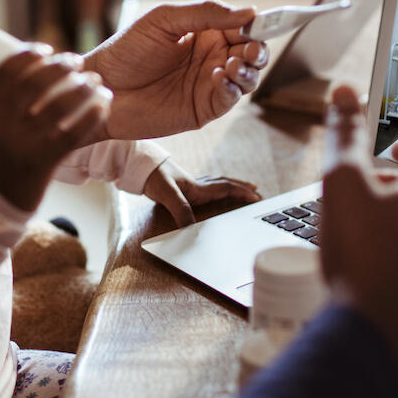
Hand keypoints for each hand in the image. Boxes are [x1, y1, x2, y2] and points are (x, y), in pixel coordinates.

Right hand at [0, 49, 108, 210]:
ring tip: (95, 81)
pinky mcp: (44, 162)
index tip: (46, 49)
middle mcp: (4, 126)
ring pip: (57, 106)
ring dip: (81, 88)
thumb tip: (26, 73)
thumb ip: (3, 104)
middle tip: (76, 61)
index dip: (28, 55)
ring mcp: (24, 144)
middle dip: (58, 66)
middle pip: (34, 83)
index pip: (6, 72)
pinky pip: (73, 133)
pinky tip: (104, 105)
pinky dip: (92, 116)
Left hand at [82, 0, 267, 139]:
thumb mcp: (164, 21)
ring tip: (232, 64)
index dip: (255, 25)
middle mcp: (211, 58)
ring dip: (248, 70)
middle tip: (250, 48)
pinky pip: (229, 99)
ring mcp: (208, 85)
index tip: (259, 23)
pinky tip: (218, 77)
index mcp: (204, 33)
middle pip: (251, 53)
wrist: (102, 88)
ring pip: (247, 77)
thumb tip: (248, 12)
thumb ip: (205, 13)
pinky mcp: (202, 109)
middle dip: (258, 50)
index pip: (242, 27)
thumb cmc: (127, 51)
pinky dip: (231, 89)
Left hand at [142, 159, 259, 227]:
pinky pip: (208, 185)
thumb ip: (180, 210)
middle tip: (257, 192)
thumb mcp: (166, 194)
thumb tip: (191, 230)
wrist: (139, 167)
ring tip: (243, 188)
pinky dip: (217, 187)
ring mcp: (191, 184)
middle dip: (242, 188)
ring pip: (218, 183)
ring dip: (232, 186)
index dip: (241, 192)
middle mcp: (198, 184)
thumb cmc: (153, 177)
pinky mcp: (183, 186)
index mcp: (198, 188)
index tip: (256, 197)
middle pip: (226, 184)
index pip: (225, 188)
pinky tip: (214, 191)